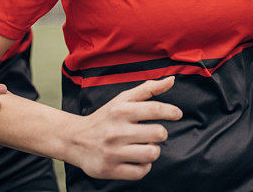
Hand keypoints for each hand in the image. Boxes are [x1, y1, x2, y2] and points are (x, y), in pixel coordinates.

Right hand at [65, 76, 182, 180]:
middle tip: (151, 133)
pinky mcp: (110, 170)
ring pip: (151, 153)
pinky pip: (140, 172)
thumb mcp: (123, 99)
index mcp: (120, 111)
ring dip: (153, 150)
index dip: (171, 111)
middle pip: (158, 133)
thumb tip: (172, 80)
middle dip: (160, 133)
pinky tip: (137, 159)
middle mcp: (116, 131)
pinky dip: (144, 166)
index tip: (177, 114)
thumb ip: (148, 89)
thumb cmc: (105, 118)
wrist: (74, 140)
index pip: (154, 109)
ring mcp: (112, 152)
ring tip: (145, 146)